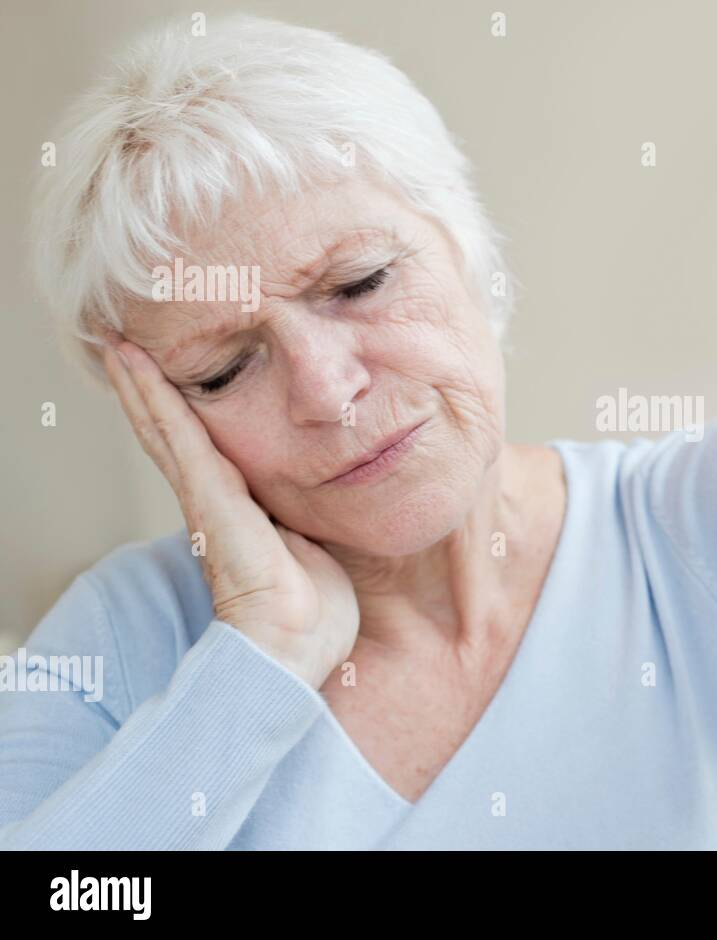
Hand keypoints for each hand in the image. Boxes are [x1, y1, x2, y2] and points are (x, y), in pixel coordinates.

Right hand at [101, 336, 358, 687]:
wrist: (296, 646)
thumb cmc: (312, 607)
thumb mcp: (314, 544)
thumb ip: (305, 517)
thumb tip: (323, 494)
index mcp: (240, 508)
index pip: (202, 448)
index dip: (181, 411)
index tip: (167, 372)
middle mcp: (214, 500)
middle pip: (171, 432)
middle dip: (147, 391)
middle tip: (121, 347)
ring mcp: (206, 500)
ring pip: (166, 429)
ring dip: (141, 386)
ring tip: (118, 348)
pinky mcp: (209, 502)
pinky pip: (180, 439)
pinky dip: (156, 401)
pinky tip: (139, 371)